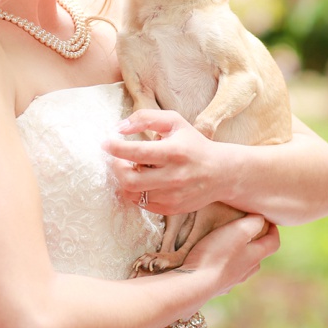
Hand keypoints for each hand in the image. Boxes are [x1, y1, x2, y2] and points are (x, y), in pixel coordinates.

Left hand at [103, 108, 231, 213]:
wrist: (221, 173)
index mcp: (173, 152)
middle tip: (118, 160)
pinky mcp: (170, 209)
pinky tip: (145, 180)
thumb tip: (119, 128)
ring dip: (127, 180)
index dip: (115, 148)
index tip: (105, 144)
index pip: (136, 152)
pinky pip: (142, 203)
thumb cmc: (193, 144)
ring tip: (136, 169)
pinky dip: (137, 191)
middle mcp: (173, 177)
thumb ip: (146, 118)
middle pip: (129, 180)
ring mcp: (171, 196)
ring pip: (133, 194)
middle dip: (117, 169)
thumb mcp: (174, 122)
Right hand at [181, 215, 279, 296]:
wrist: (195, 285)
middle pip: (258, 257)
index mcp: (255, 257)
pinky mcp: (216, 288)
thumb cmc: (216, 255)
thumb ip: (253, 222)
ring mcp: (231, 282)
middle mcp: (246, 271)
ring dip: (239, 257)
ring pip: (241, 268)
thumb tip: (261, 218)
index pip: (273, 244)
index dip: (274, 231)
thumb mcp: (238, 230)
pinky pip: (225, 276)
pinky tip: (213, 264)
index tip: (268, 221)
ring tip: (229, 247)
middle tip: (247, 233)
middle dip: (255, 244)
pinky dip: (224, 268)